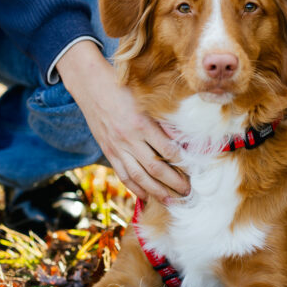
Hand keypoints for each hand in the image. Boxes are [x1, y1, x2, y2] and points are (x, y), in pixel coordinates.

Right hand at [56, 41, 189, 202]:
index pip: (167, 150)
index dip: (182, 164)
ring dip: (156, 191)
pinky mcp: (108, 152)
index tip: (195, 172)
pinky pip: (123, 175)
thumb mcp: (146, 100)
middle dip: (174, 183)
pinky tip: (147, 196)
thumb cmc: (123, 89)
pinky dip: (135, 188)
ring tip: (171, 201)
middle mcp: (129, 138)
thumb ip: (162, 121)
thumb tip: (183, 141)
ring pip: (139, 176)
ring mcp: (117, 147)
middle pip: (155, 168)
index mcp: (142, 123)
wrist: (91, 86)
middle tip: (188, 192)